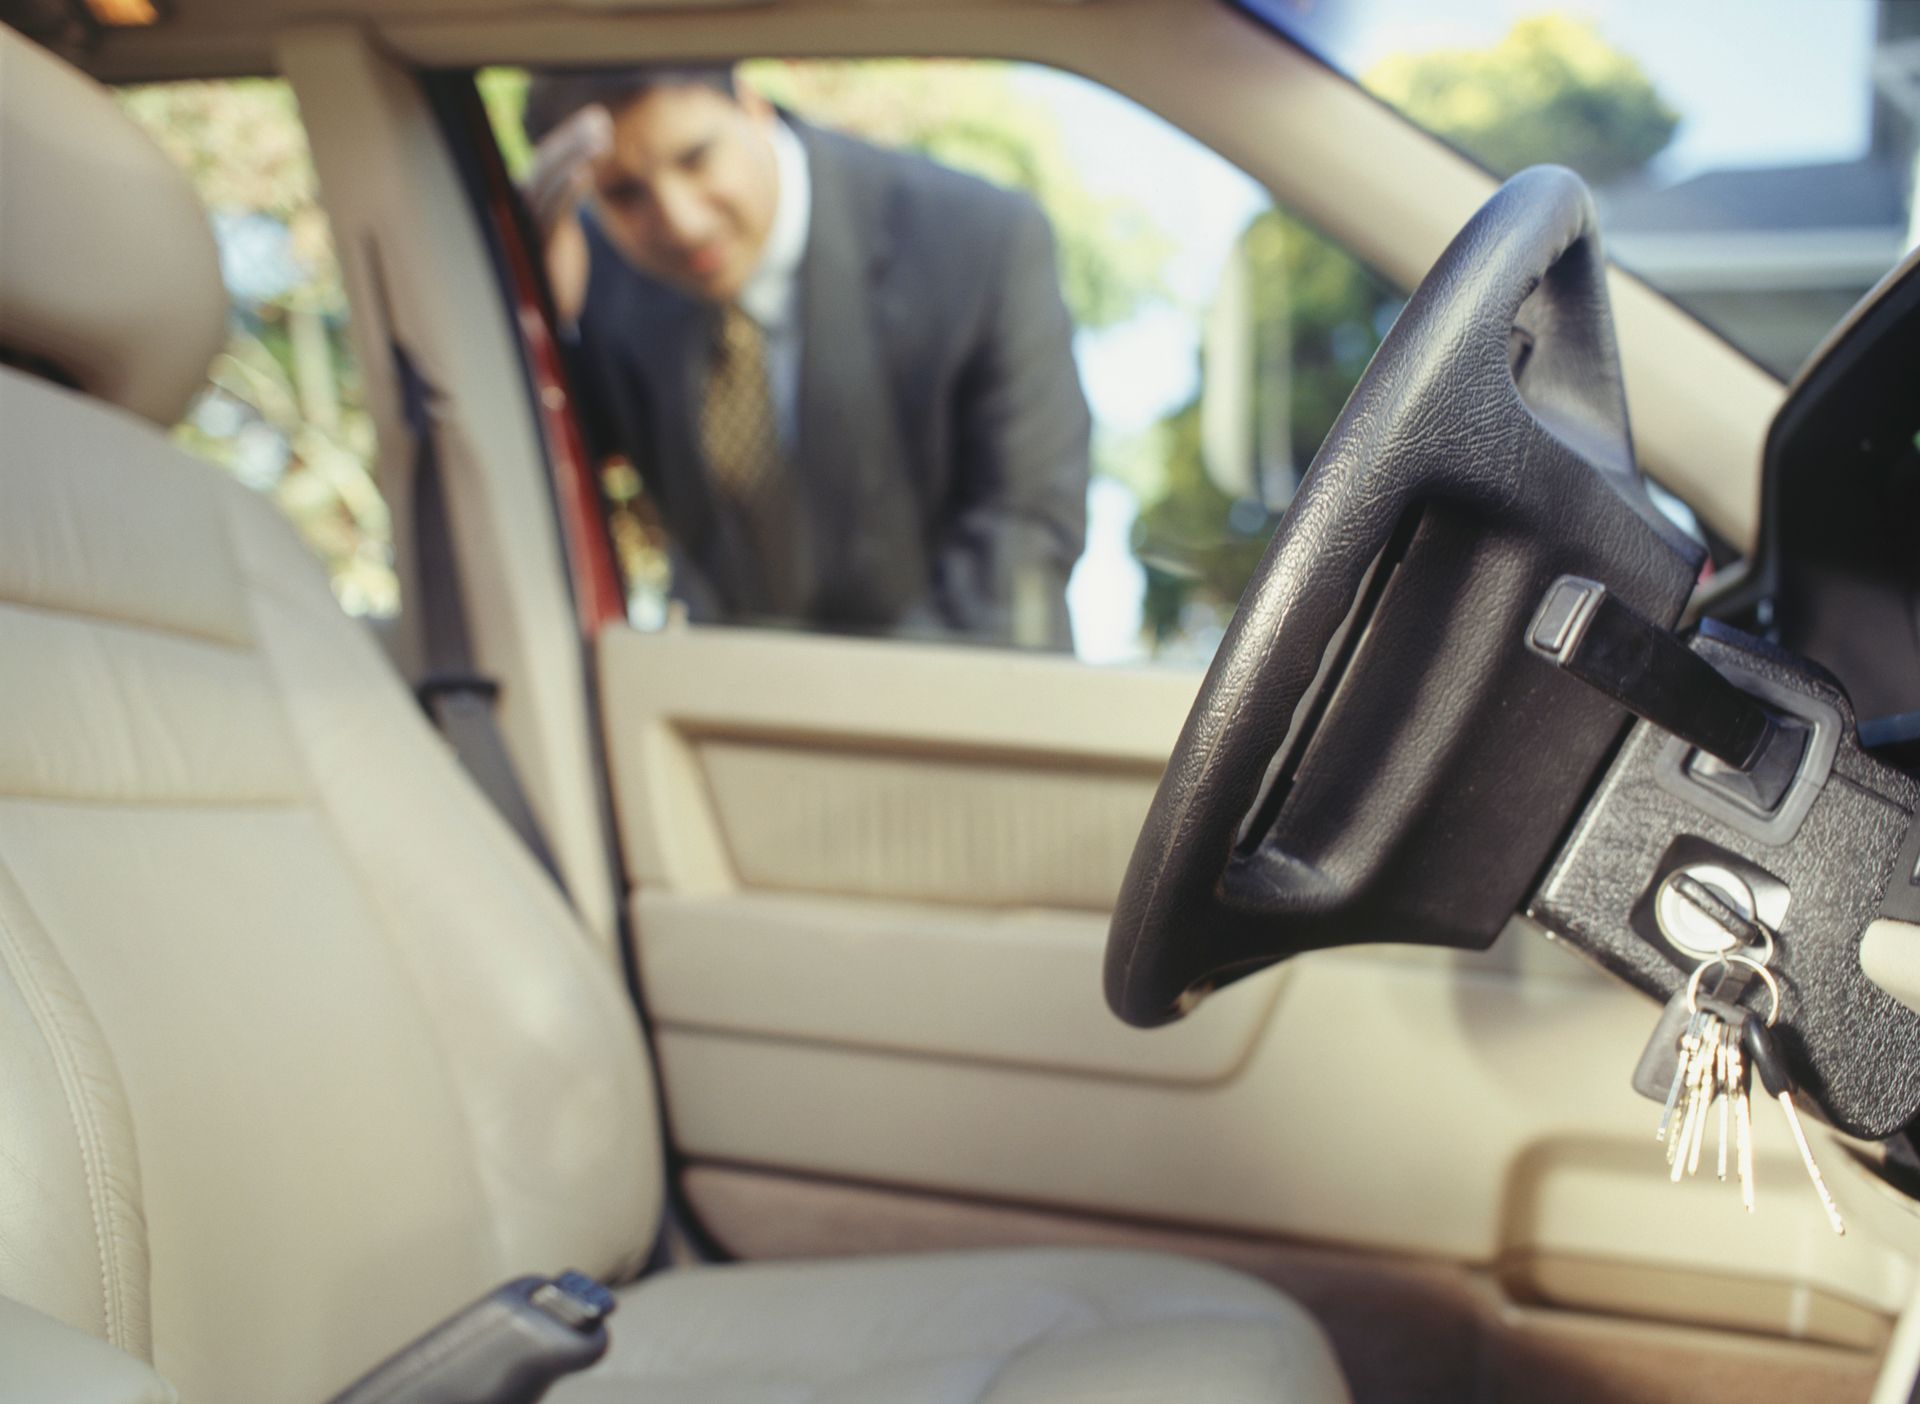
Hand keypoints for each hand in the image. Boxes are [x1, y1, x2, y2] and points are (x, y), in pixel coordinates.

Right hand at [521, 105, 612, 324]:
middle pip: (546, 162)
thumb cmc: (553, 272)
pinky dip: (568, 191)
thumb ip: (560, 201)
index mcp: (525, 200)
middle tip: (601, 119)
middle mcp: (519, 206)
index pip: (547, 160)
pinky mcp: (537, 245)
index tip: (598, 122)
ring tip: (604, 139)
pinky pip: (553, 211)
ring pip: (550, 181)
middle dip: (574, 138)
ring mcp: (526, 224)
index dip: (571, 138)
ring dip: (577, 156)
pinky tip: (585, 174)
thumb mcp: (559, 231)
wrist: (543, 316)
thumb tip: (576, 169)